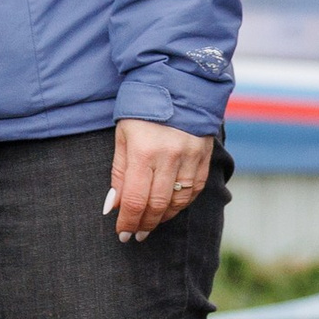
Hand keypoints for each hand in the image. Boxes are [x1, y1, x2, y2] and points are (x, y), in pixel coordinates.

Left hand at [108, 120, 212, 240]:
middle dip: (145, 224)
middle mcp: (170, 157)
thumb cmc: (141, 110)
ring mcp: (191, 158)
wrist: (176, 84)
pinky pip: (196, 190)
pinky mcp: (205, 157)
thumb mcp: (122, 137)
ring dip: (164, 217)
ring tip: (151, 224)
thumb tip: (114, 205)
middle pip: (158, 204)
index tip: (122, 233)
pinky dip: (182, 204)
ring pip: (179, 201)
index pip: (135, 199)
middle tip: (135, 234)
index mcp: (144, 152)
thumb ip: (119, 173)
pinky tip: (171, 209)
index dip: (128, 221)